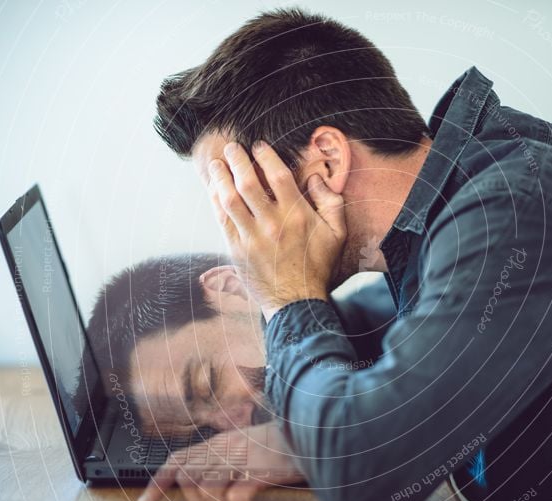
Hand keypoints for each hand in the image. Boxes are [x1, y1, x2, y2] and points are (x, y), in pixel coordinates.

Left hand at [137, 422, 304, 500]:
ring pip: (207, 488)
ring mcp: (242, 457)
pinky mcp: (259, 468)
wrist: (315, 429)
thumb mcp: (251, 445)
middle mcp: (226, 448)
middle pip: (187, 476)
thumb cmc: (286, 441)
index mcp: (221, 442)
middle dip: (194, 499)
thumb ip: (228, 457)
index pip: (178, 460)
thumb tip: (208, 482)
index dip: (158, 481)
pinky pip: (237, 496)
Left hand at [207, 141, 346, 320]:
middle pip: (248, 182)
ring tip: (217, 164)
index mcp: (297, 215)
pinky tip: (214, 190)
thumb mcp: (337, 234)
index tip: (258, 146)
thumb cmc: (318, 267)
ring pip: (230, 199)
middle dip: (237, 160)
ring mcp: (252, 237)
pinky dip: (216, 201)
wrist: (297, 302)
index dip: (266, 156)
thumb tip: (317, 178)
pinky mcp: (237, 249)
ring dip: (220, 178)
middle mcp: (272, 223)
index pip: (278, 175)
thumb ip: (331, 202)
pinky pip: (222, 219)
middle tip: (232, 148)